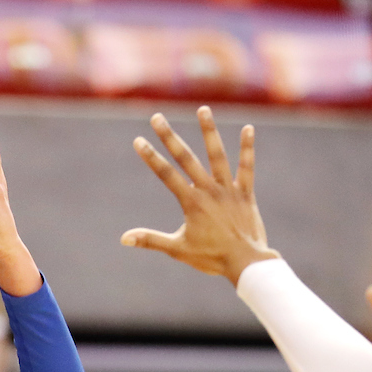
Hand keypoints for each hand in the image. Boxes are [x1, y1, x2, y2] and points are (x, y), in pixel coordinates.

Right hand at [121, 106, 279, 286]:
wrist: (245, 261)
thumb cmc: (210, 257)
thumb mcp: (177, 249)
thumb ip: (150, 240)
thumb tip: (124, 239)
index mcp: (191, 202)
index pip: (166, 175)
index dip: (150, 157)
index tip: (138, 140)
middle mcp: (209, 190)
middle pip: (186, 158)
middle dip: (169, 136)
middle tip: (157, 117)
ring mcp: (229, 189)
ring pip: (217, 155)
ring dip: (209, 131)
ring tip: (202, 109)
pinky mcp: (245, 193)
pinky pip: (247, 167)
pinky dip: (247, 148)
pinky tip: (247, 129)